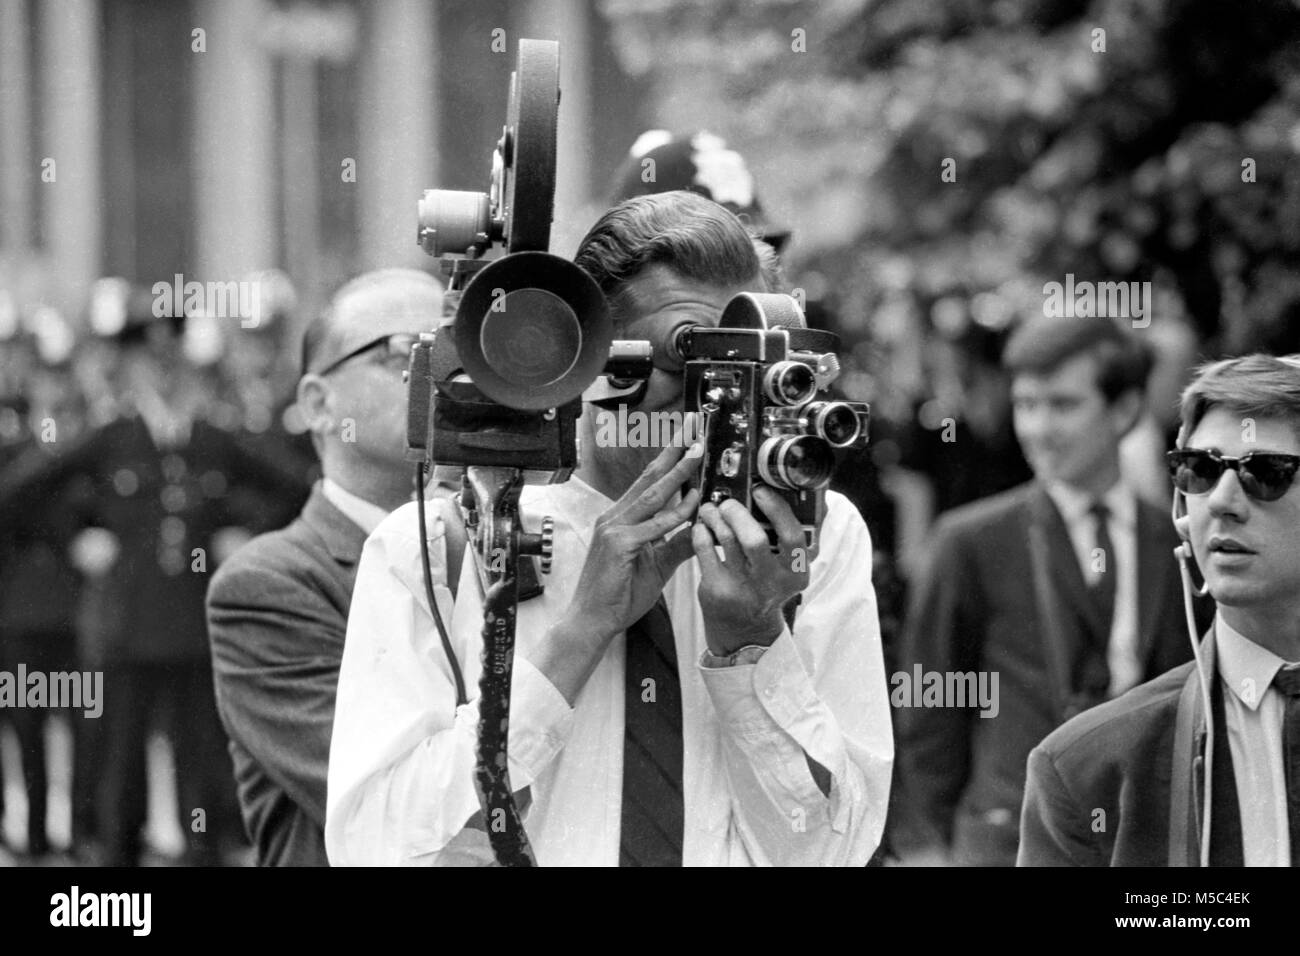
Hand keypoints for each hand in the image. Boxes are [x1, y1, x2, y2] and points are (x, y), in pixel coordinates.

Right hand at [566, 438, 702, 641]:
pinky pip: (653, 525)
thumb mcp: (658, 566)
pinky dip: (674, 514)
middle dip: (674, 451)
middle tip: (693, 427)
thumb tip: (702, 530)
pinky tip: (692, 502)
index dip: (670, 460)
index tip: (689, 441)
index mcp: (621, 518)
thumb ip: (678, 545)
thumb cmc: (619, 595)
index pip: (650, 483)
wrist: (593, 620)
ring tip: (697, 451)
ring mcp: (614, 528)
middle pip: (650, 477)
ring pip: (653, 495)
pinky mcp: (618, 544)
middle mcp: (615, 517)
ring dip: (677, 472)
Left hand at [692, 487, 811, 655]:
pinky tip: (701, 528)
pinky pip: (704, 550)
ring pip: (726, 539)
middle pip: (754, 538)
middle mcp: (771, 583)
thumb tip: (780, 492)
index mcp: (796, 573)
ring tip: (711, 510)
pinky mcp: (717, 590)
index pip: (792, 536)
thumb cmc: (765, 586)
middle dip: (737, 513)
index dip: (776, 509)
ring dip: (715, 516)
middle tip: (729, 503)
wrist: (745, 629)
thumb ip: (786, 539)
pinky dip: (700, 532)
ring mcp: (743, 588)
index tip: (761, 491)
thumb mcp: (786, 570)